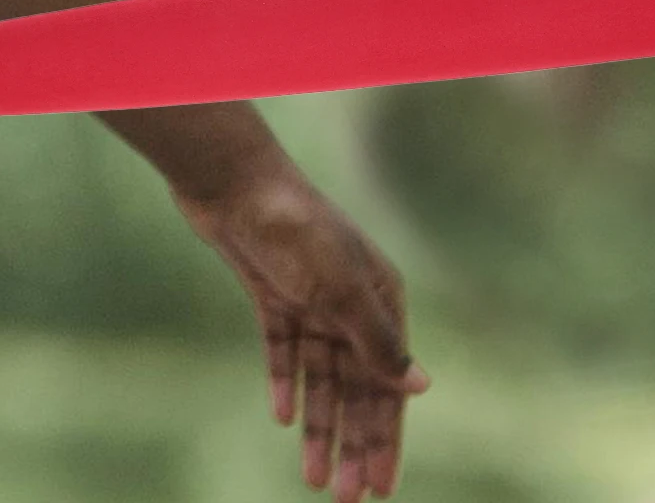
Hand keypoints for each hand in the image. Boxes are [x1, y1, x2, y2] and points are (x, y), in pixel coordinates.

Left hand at [169, 159, 430, 502]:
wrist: (233, 183)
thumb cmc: (296, 229)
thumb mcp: (340, 289)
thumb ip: (377, 341)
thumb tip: (421, 386)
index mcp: (380, 298)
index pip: (388, 382)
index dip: (385, 437)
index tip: (380, 489)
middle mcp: (350, 302)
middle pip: (355, 387)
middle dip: (351, 442)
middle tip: (343, 498)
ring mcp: (311, 298)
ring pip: (319, 376)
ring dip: (318, 425)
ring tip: (311, 477)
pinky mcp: (274, 293)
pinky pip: (285, 350)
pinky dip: (286, 382)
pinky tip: (283, 417)